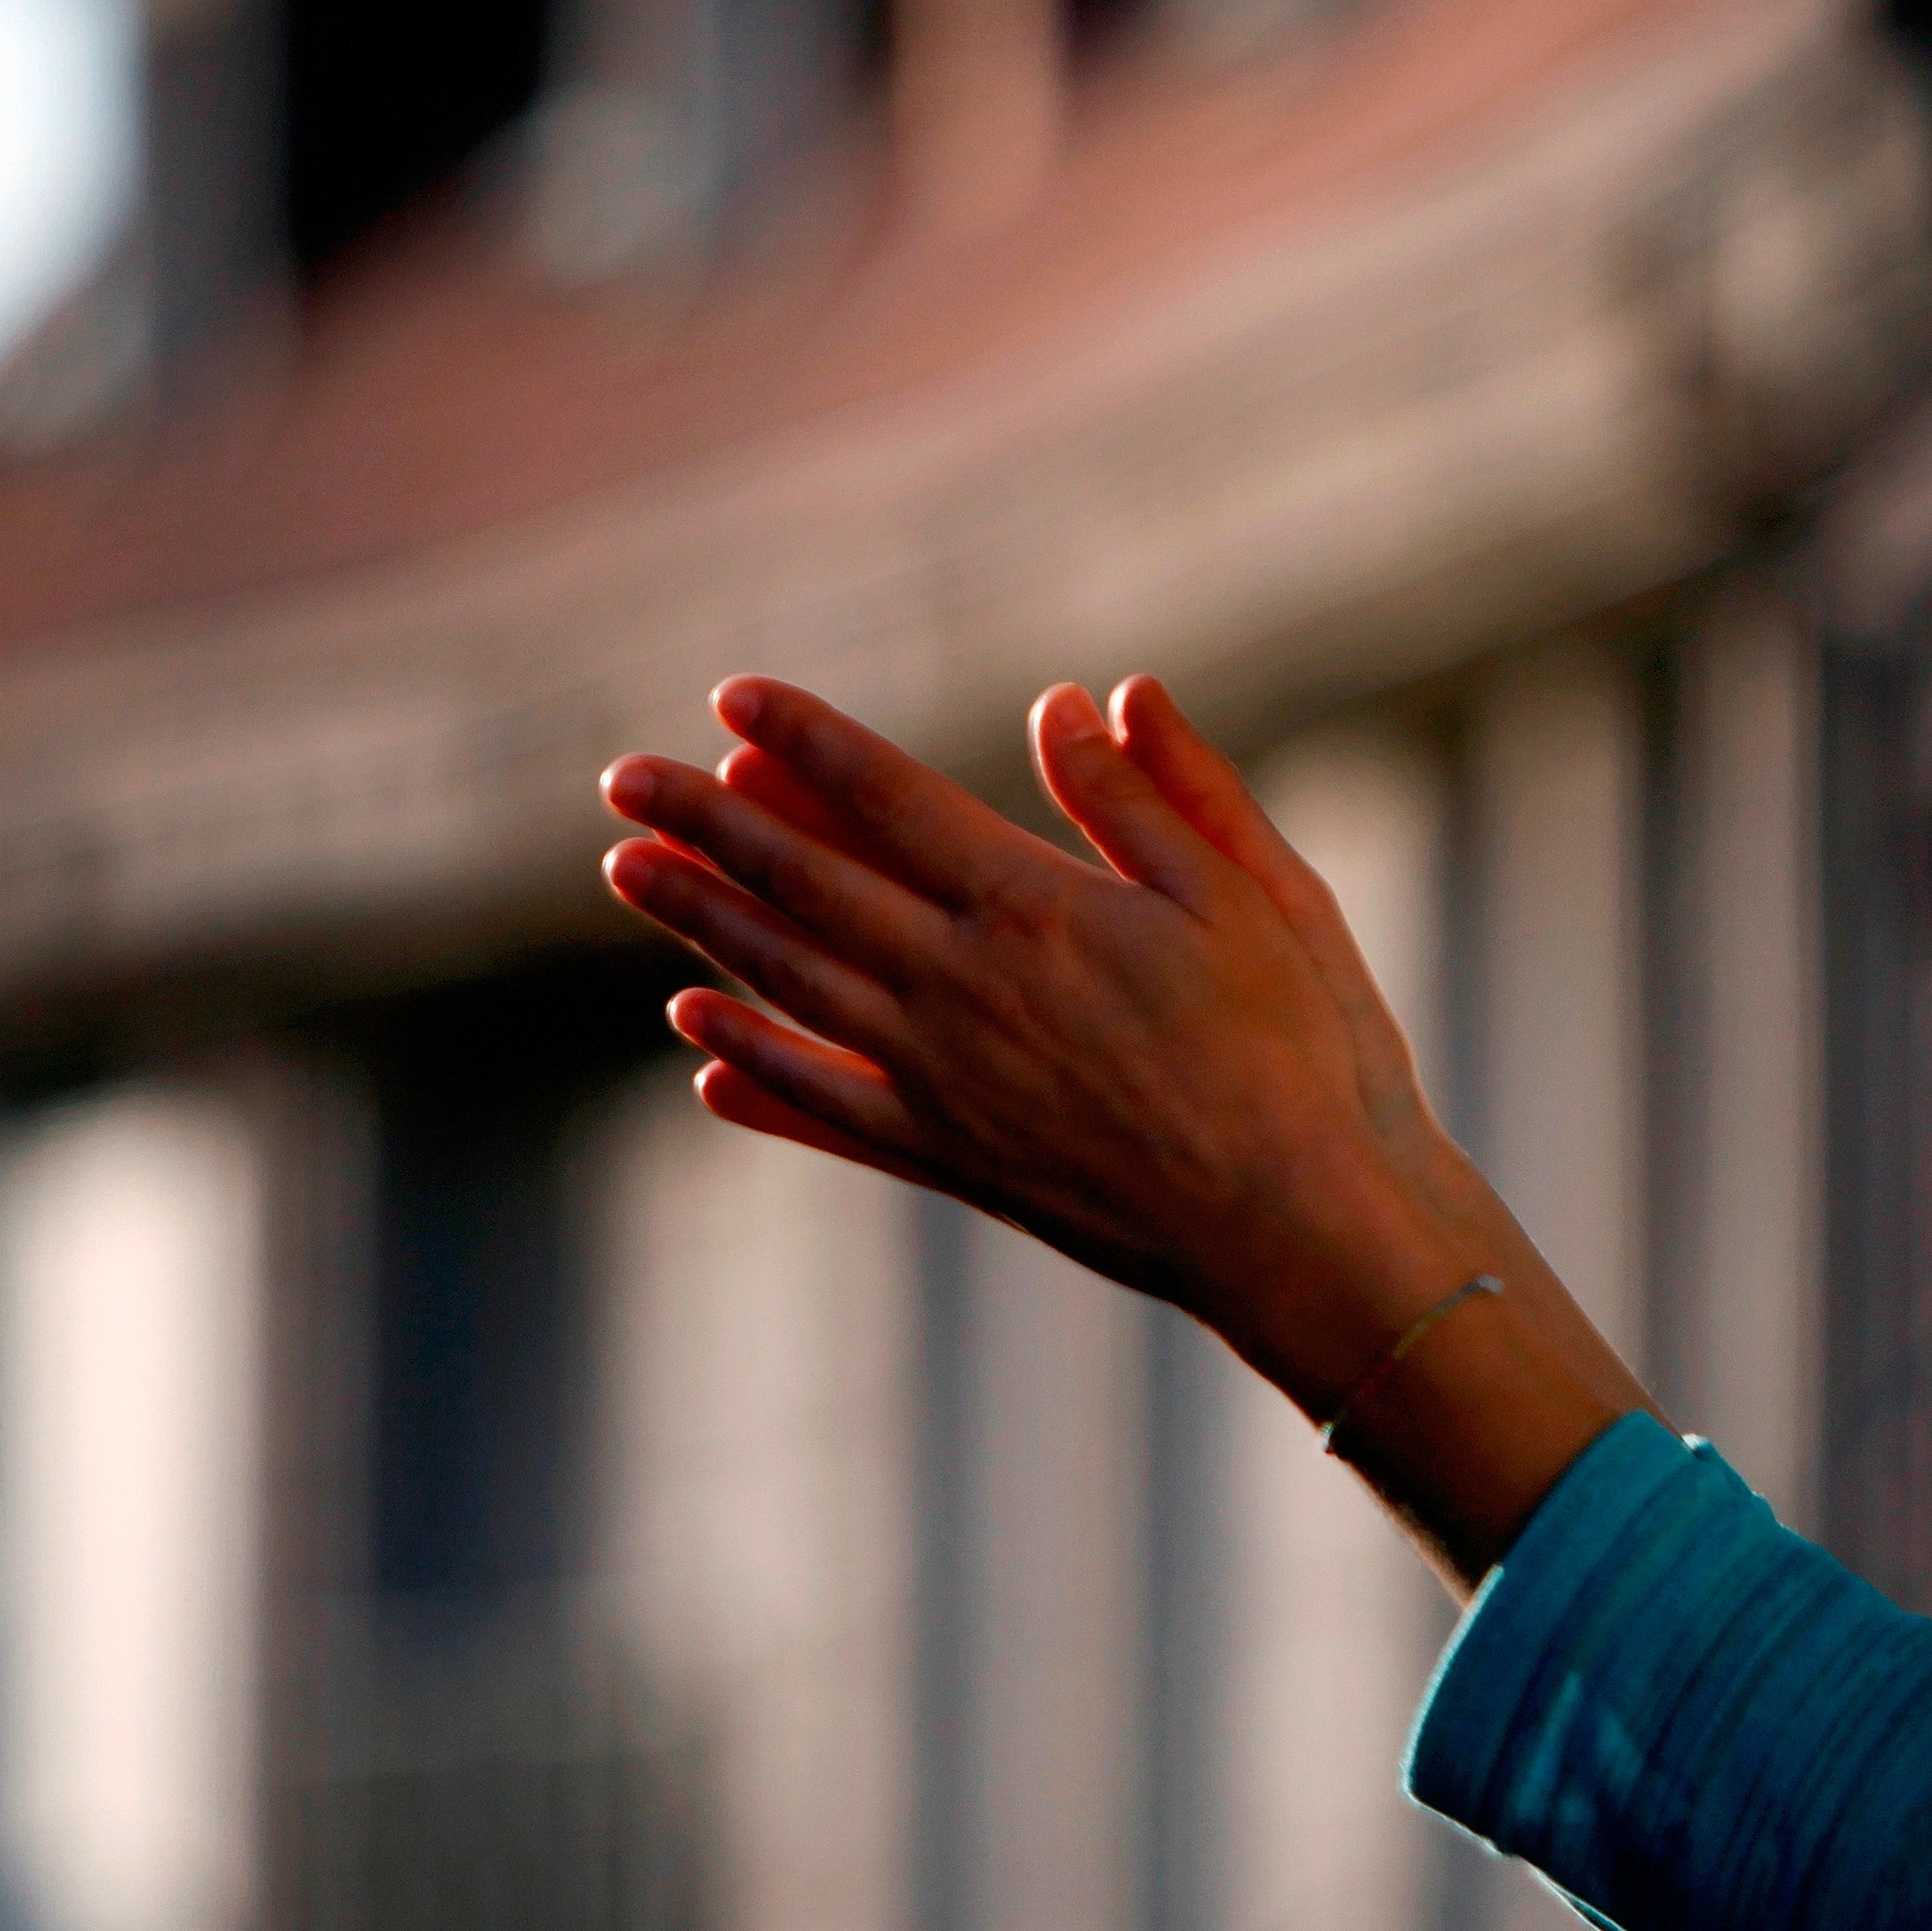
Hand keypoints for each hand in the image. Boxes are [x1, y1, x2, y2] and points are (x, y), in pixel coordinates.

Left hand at [599, 675, 1648, 1582]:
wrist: (1306, 1233)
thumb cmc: (1308, 1052)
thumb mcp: (1257, 892)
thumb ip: (1157, 794)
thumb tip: (1079, 697)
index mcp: (1035, 907)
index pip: (886, 797)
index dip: (803, 741)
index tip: (730, 698)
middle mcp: (963, 992)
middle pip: (806, 885)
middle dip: (707, 822)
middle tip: (623, 780)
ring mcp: (946, 1086)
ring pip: (792, 986)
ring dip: (703, 924)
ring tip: (630, 874)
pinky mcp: (957, 1164)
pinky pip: (828, 1109)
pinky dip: (758, 1067)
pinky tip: (702, 1042)